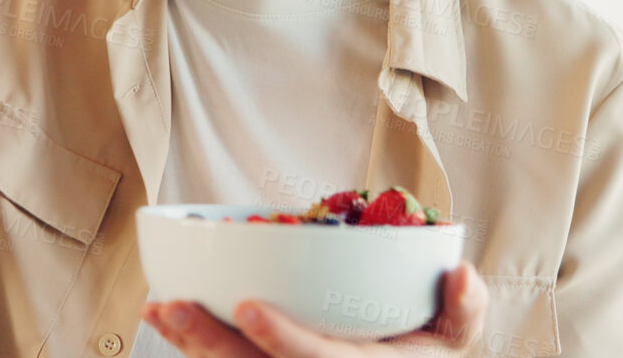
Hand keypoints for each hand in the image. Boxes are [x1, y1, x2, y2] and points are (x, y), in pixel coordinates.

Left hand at [141, 261, 487, 356]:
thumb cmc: (418, 355)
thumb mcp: (453, 339)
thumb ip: (463, 310)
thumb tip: (461, 272)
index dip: (283, 339)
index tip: (247, 306)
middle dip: (211, 345)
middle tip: (174, 306)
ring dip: (192, 347)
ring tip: (159, 309)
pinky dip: (193, 349)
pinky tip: (164, 318)